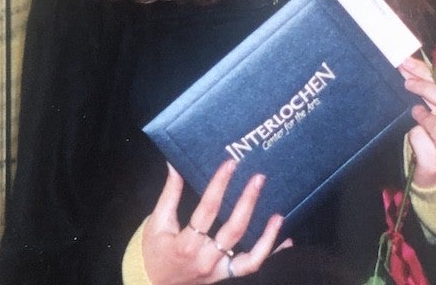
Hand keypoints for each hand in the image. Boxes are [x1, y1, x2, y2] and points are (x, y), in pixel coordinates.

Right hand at [141, 159, 289, 283]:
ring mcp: (218, 270)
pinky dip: (269, 252)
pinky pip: (251, 266)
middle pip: (233, 230)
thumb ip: (169, 193)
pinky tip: (285, 238)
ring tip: (279, 214)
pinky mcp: (225, 275)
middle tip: (258, 178)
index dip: (220, 185)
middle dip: (247, 202)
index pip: (207, 210)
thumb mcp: (157, 220)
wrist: (151, 283)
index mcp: (186, 243)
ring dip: (266, 235)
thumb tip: (174, 163)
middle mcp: (205, 259)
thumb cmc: (153, 249)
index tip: (230, 164)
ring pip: (249, 255)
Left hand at [399, 56, 435, 188]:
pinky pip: (420, 140)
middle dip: (426, 87)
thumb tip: (411, 67)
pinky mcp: (435, 164)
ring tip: (415, 113)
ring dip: (421, 114)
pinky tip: (416, 137)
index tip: (410, 63)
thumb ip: (435, 96)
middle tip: (407, 81)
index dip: (431, 74)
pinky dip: (413, 134)